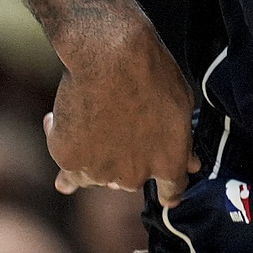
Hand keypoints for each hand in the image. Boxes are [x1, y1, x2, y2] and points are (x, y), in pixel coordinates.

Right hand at [43, 14, 201, 205]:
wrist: (111, 57)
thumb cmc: (153, 74)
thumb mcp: (182, 106)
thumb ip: (183, 142)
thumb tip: (191, 165)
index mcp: (167, 163)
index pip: (171, 191)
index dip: (170, 192)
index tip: (168, 194)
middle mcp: (133, 176)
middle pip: (130, 179)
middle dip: (128, 159)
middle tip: (122, 126)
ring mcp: (99, 172)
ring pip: (95, 175)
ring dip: (94, 155)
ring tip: (93, 118)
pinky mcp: (68, 161)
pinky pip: (66, 162)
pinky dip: (63, 141)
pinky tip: (61, 119)